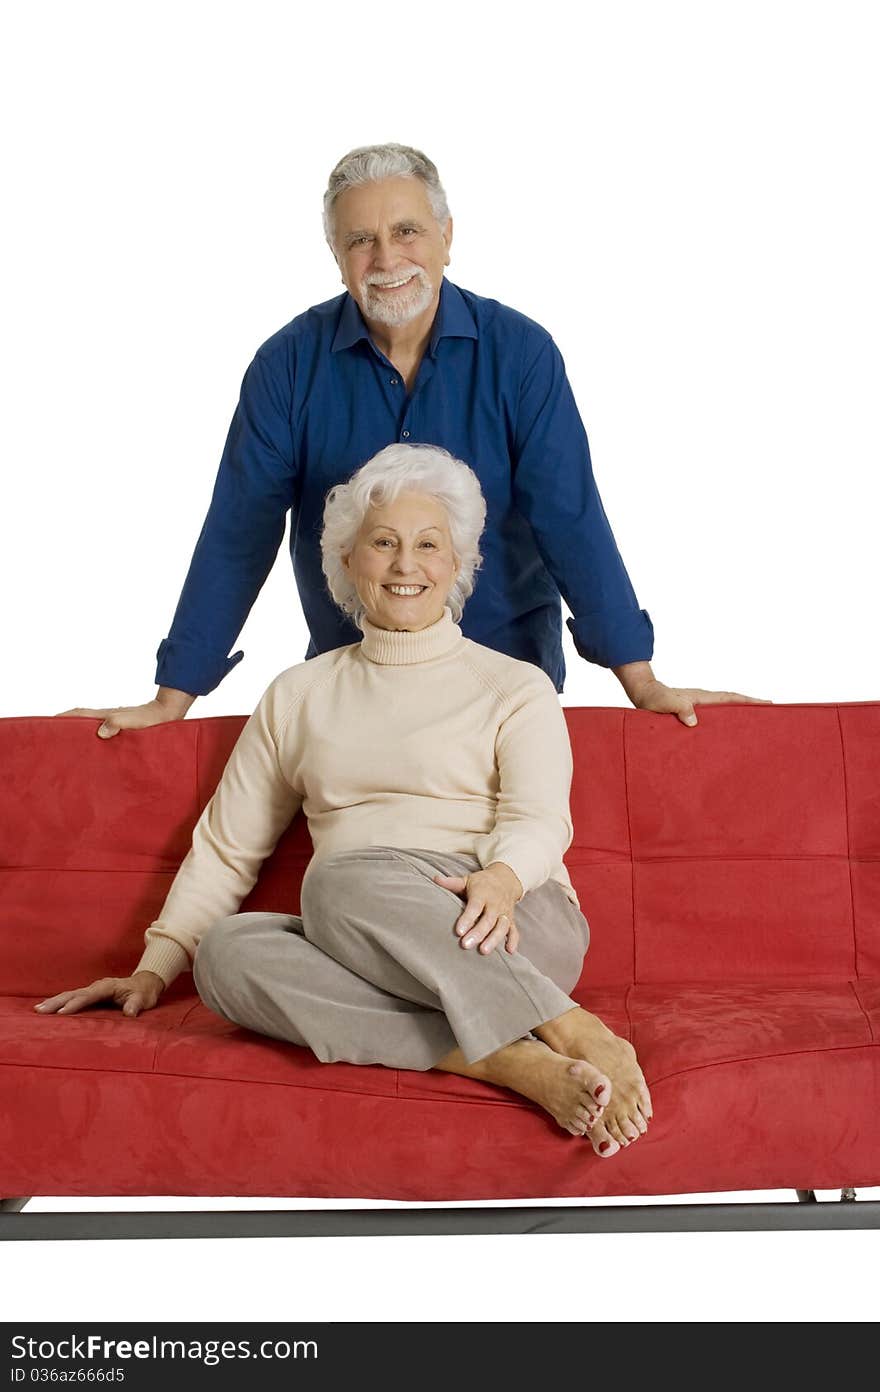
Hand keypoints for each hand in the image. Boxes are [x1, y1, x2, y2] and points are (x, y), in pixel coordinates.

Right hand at [33, 972, 165, 1017]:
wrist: (145, 983)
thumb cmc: (143, 993)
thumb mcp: (143, 999)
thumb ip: (136, 1005)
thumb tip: (129, 1013)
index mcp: (107, 987)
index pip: (89, 996)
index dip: (76, 1004)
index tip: (63, 1012)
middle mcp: (97, 986)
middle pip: (74, 994)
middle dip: (57, 1002)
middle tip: (40, 1010)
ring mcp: (93, 989)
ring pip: (70, 995)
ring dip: (54, 1001)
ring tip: (38, 1010)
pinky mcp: (90, 994)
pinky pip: (72, 998)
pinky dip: (60, 1002)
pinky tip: (49, 1008)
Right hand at [55, 687, 195, 738]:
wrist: (168, 715)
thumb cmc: (152, 719)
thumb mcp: (134, 721)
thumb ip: (117, 723)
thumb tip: (101, 731)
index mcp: (106, 715)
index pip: (79, 714)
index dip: (63, 718)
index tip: (48, 724)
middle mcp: (108, 718)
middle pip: (81, 721)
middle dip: (67, 728)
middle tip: (55, 742)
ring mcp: (115, 724)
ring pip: (92, 729)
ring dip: (80, 736)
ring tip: (71, 751)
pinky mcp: (123, 731)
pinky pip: (104, 735)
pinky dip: (95, 740)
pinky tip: (96, 752)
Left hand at [433, 862, 523, 955]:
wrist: (506, 879)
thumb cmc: (481, 883)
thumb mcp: (467, 880)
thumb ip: (452, 883)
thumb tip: (435, 879)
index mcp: (482, 894)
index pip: (475, 907)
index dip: (468, 918)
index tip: (459, 931)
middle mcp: (495, 904)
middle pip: (488, 919)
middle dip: (478, 933)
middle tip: (466, 945)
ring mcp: (504, 912)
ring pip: (502, 927)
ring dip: (494, 939)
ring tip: (483, 951)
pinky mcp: (511, 919)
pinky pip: (514, 930)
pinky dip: (513, 940)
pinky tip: (509, 951)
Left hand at [629, 678, 773, 727]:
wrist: (641, 694)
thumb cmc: (651, 697)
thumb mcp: (664, 702)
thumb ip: (678, 707)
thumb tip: (694, 721)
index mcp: (702, 698)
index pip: (731, 698)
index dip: (749, 701)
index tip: (768, 704)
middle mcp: (703, 702)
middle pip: (732, 706)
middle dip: (750, 711)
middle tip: (769, 721)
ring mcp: (698, 709)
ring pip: (723, 715)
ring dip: (737, 721)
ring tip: (752, 733)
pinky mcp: (690, 717)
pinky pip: (712, 722)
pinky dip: (722, 727)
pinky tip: (724, 739)